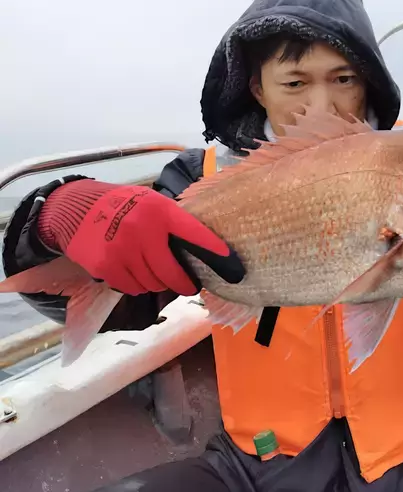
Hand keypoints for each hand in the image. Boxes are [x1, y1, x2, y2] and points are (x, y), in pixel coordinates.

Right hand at [37, 180, 244, 294]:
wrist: (77, 209)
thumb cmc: (123, 206)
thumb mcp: (152, 203)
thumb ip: (173, 223)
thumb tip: (202, 250)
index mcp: (160, 211)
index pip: (195, 235)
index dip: (216, 253)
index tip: (235, 269)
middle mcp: (143, 230)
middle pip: (173, 273)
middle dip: (184, 284)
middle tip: (189, 286)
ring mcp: (123, 250)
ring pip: (153, 284)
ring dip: (157, 283)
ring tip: (153, 271)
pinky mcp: (106, 266)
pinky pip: (132, 288)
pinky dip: (137, 285)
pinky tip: (133, 271)